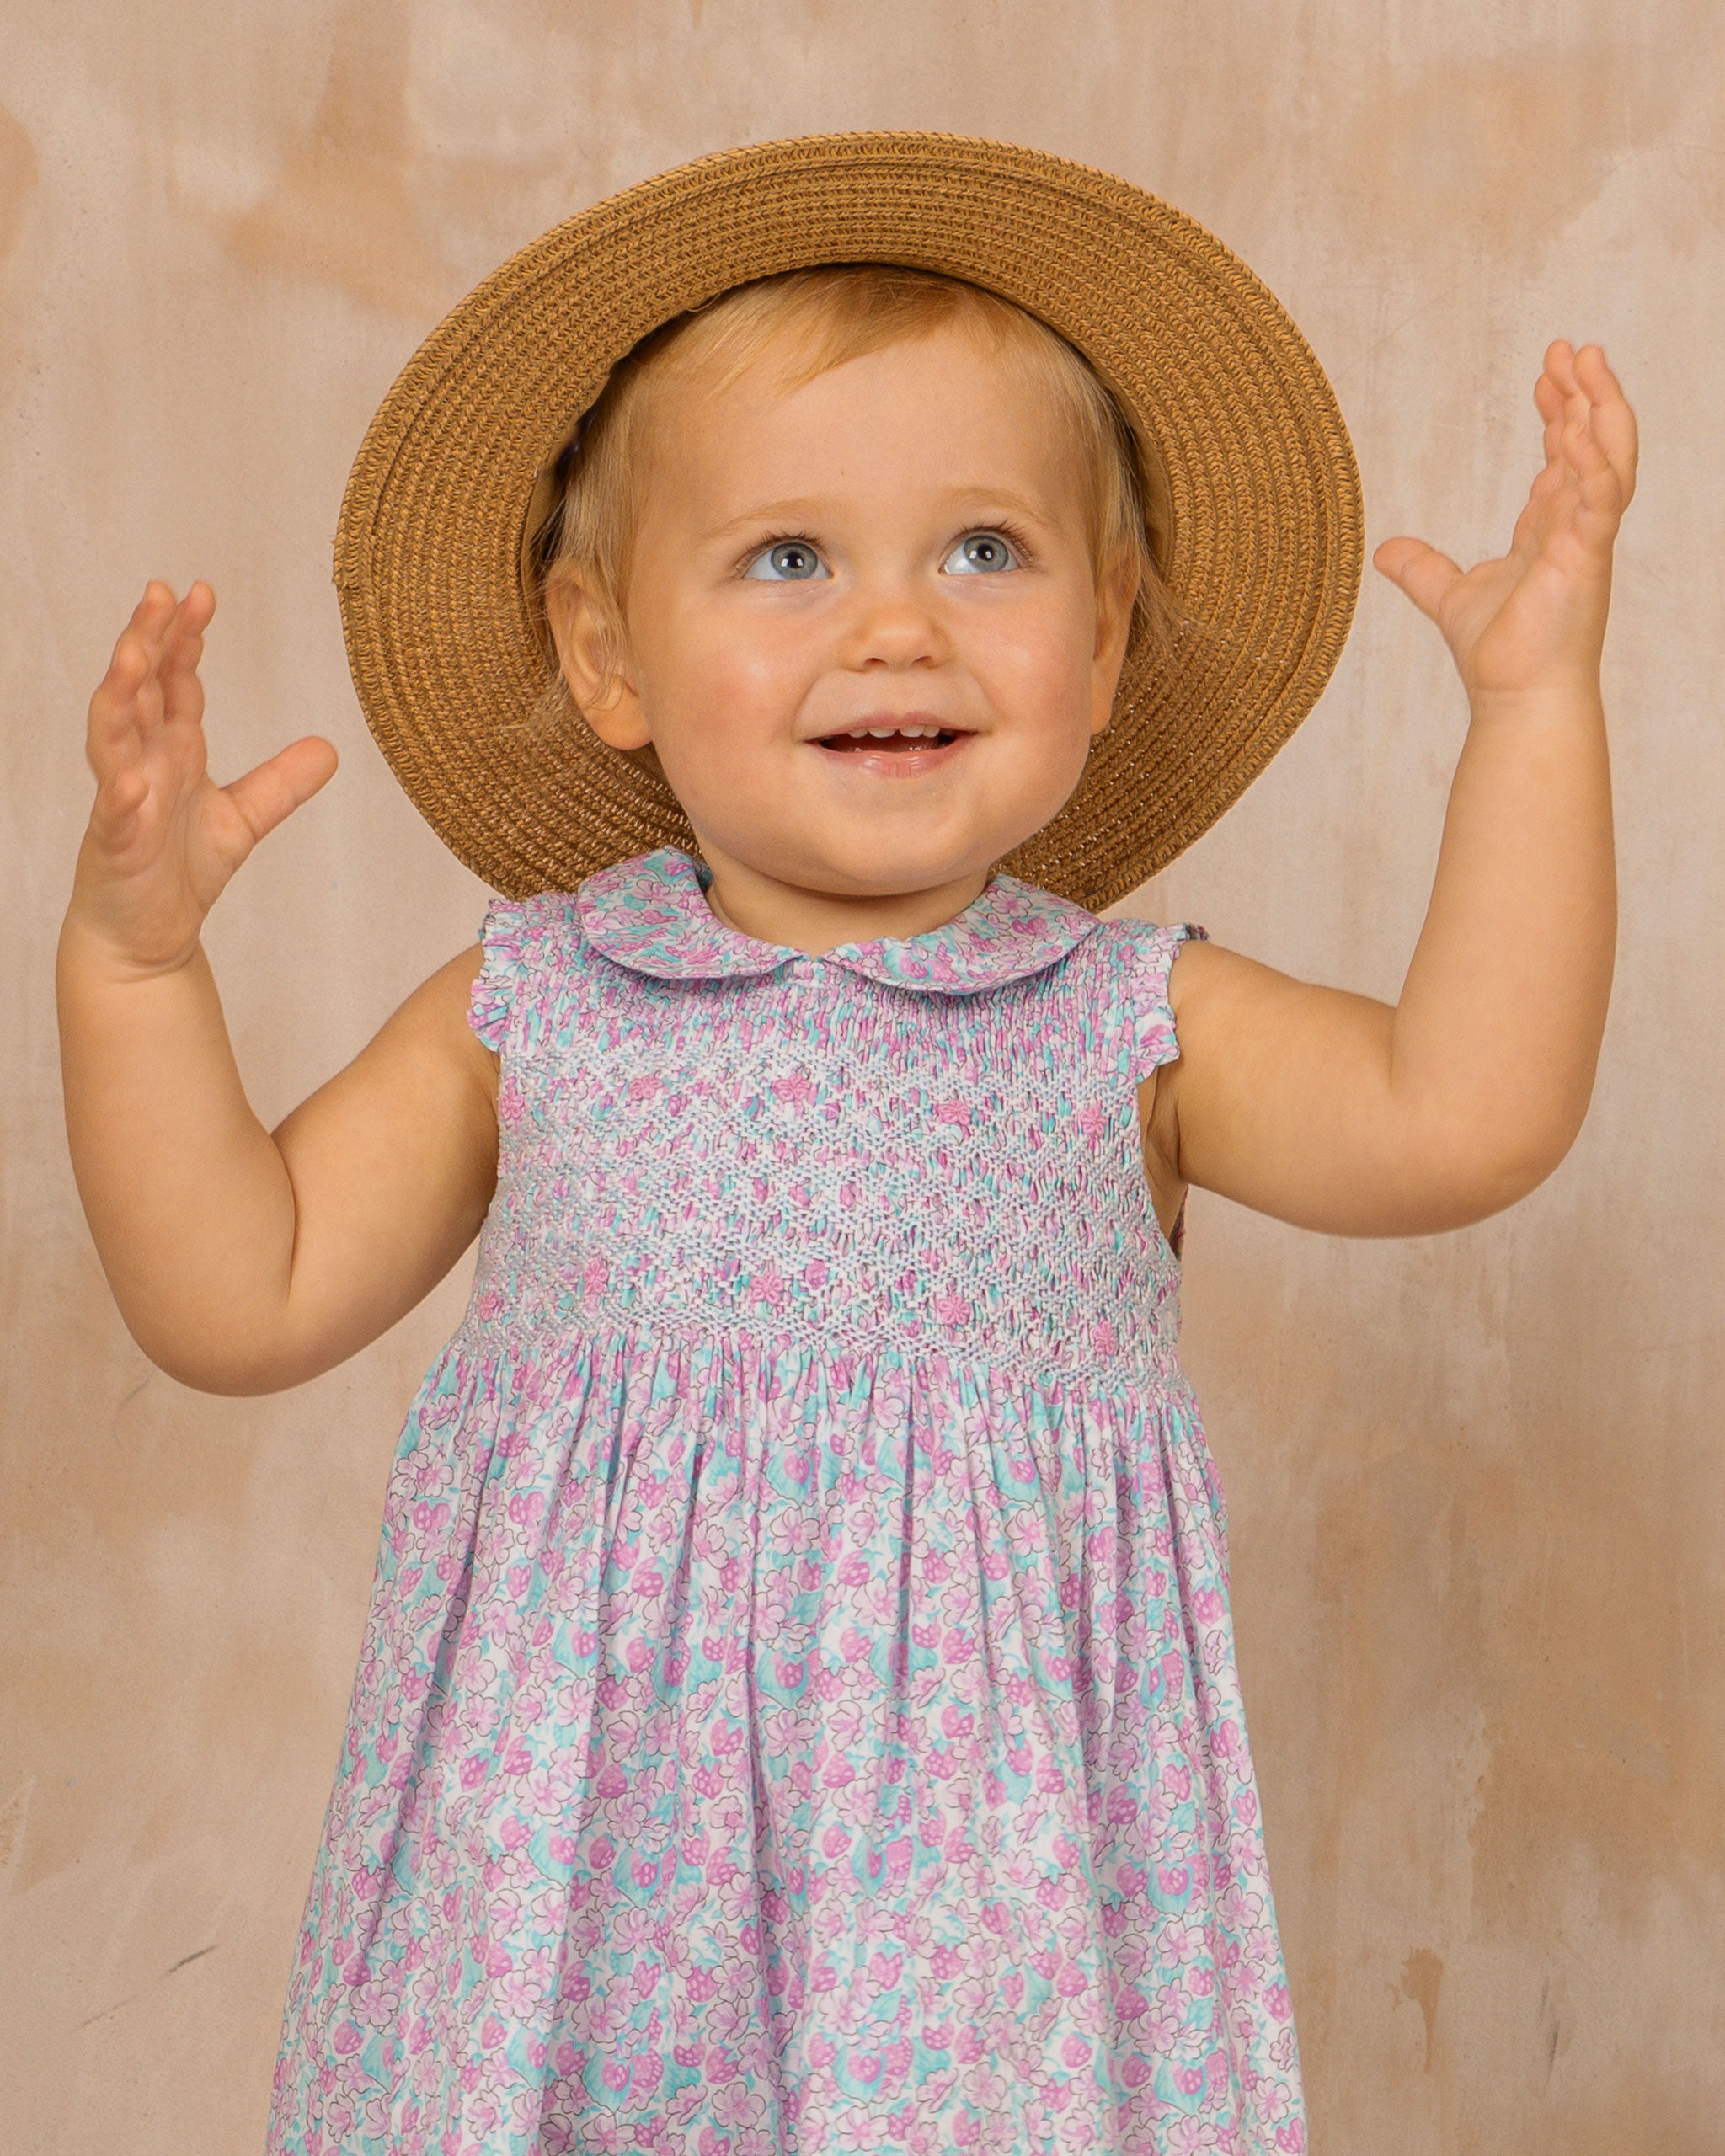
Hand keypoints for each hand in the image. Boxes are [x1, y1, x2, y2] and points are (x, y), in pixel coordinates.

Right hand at [69, 581, 337, 972]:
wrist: (147, 937)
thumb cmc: (178, 872)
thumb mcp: (243, 819)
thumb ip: (280, 783)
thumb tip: (329, 748)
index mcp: (172, 750)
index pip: (175, 682)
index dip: (185, 638)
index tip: (201, 593)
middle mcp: (142, 763)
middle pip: (140, 690)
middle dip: (146, 640)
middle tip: (159, 592)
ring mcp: (123, 801)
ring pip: (113, 736)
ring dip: (121, 695)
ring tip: (134, 655)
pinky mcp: (115, 846)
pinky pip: (115, 814)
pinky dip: (122, 794)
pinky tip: (134, 777)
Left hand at [1374, 342, 1637, 704]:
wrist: (1516, 697)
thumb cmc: (1498, 654)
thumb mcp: (1449, 596)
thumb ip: (1422, 570)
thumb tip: (1385, 551)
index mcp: (1552, 530)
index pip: (1563, 457)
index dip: (1557, 414)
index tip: (1542, 377)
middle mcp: (1577, 527)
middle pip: (1591, 443)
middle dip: (1583, 393)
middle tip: (1568, 347)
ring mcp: (1588, 540)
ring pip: (1610, 456)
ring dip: (1601, 407)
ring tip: (1586, 359)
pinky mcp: (1589, 557)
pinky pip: (1602, 497)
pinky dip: (1593, 460)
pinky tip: (1577, 425)